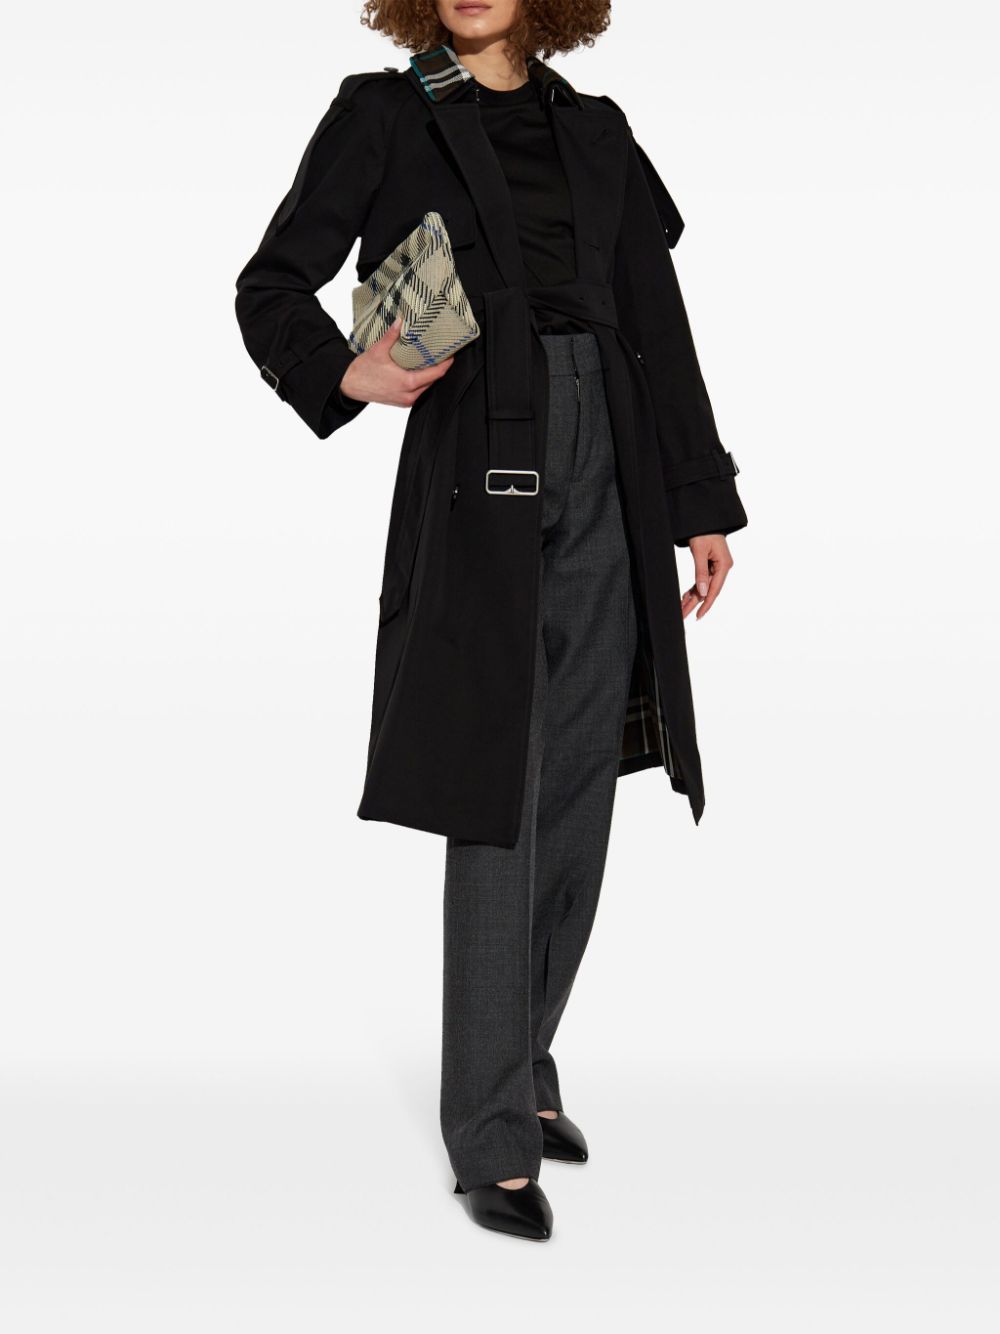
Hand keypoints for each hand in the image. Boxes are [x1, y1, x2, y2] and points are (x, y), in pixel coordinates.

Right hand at [339, 317, 454, 407]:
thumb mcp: (378, 350)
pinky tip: (421, 371)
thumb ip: (392, 335)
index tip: (452, 354)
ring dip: (431, 376)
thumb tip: (401, 320)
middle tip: (443, 354)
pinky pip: (418, 392)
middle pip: (433, 381)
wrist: (349, 385)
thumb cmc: (363, 370)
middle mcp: (409, 395)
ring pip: (427, 387)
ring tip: (433, 361)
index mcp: (407, 383)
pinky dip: (422, 382)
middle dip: (440, 368)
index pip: (436, 374)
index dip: (446, 364)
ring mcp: (406, 400)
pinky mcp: (402, 402)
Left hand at [681, 533, 733, 619]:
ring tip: (681, 610)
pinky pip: (702, 580)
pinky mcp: (711, 565)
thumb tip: (701, 593)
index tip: (698, 616)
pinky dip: (693, 589)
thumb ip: (700, 572)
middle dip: (695, 604)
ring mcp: (717, 567)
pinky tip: (685, 598)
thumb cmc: (703, 531)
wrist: (704, 518)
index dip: (706, 604)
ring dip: (692, 598)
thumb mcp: (699, 551)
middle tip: (683, 616)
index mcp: (724, 565)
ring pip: (704, 587)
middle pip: (708, 591)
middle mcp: (723, 568)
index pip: (714, 590)